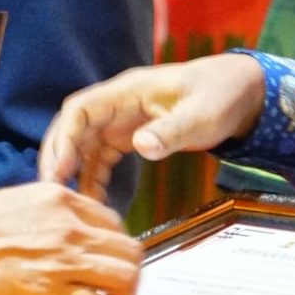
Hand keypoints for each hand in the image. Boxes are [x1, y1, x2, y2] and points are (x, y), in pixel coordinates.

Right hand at [0, 184, 140, 294]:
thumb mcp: (13, 205)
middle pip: (129, 249)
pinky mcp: (52, 291)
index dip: (112, 246)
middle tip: (114, 288)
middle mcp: (70, 225)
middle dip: (126, 272)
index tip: (104, 260)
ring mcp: (64, 258)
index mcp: (59, 201)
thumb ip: (42, 217)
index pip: (111, 221)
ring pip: (125, 276)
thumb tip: (50, 236)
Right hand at [39, 56, 267, 196]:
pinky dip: (93, 176)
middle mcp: (118, 104)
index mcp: (128, 91)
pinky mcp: (131, 135)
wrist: (242, 93)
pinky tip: (93, 201)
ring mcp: (122, 120)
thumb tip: (141, 146)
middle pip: (73, 128)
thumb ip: (171, 130)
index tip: (58, 170)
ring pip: (84, 144)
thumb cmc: (222, 96)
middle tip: (52, 192)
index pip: (80, 109)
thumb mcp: (201, 115)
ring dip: (73, 171)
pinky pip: (102, 156)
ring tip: (69, 203)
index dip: (64, 138)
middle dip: (58, 157)